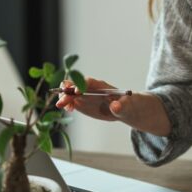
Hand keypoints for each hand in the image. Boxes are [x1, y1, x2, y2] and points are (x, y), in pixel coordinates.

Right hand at [55, 78, 171, 135]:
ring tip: (61, 106)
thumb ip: (121, 107)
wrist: (129, 109)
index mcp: (102, 86)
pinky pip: (73, 101)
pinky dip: (68, 104)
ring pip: (72, 93)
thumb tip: (115, 106)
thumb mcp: (128, 107)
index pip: (89, 82)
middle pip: (76, 85)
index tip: (75, 91)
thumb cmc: (130, 105)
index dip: (81, 85)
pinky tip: (68, 109)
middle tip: (62, 101)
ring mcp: (86, 95)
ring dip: (65, 98)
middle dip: (68, 91)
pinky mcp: (84, 103)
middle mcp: (91, 88)